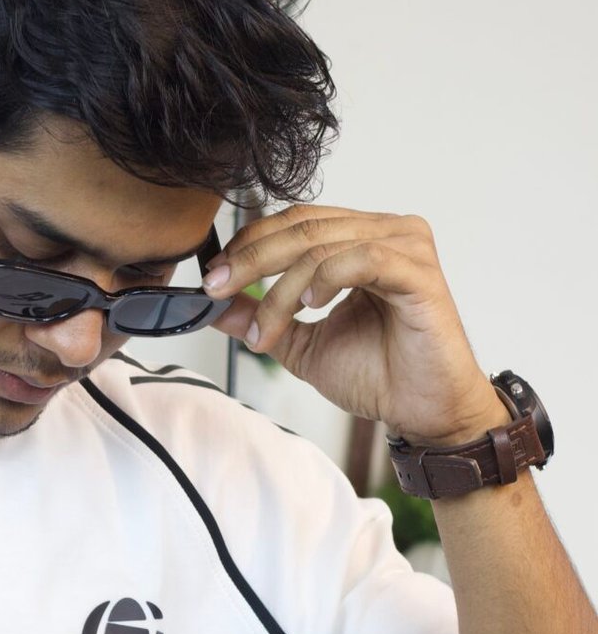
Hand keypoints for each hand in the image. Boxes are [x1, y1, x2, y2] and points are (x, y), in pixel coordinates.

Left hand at [202, 203, 505, 444]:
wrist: (421, 412)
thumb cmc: (378, 375)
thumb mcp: (301, 344)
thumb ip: (262, 317)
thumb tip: (215, 305)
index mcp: (359, 239)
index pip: (295, 222)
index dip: (249, 244)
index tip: (212, 278)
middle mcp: (385, 232)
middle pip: (303, 228)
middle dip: (251, 260)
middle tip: (218, 288)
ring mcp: (406, 247)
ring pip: (323, 246)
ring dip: (282, 289)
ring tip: (266, 329)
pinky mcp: (420, 272)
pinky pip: (362, 258)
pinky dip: (326, 279)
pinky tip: (311, 306)